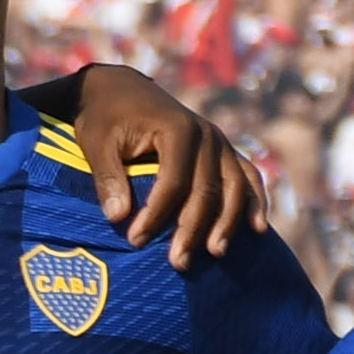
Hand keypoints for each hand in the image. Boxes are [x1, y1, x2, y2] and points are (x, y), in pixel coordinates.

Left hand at [60, 63, 273, 263]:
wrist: (120, 90)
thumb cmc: (105, 118)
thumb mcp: (96, 142)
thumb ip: (107, 177)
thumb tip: (117, 217)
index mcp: (177, 129)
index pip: (174, 182)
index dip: (157, 215)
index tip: (135, 240)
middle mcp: (206, 134)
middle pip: (208, 190)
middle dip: (193, 229)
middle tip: (177, 263)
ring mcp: (219, 142)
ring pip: (234, 187)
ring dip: (227, 223)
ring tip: (215, 254)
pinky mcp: (223, 150)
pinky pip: (248, 177)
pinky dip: (254, 202)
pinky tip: (257, 229)